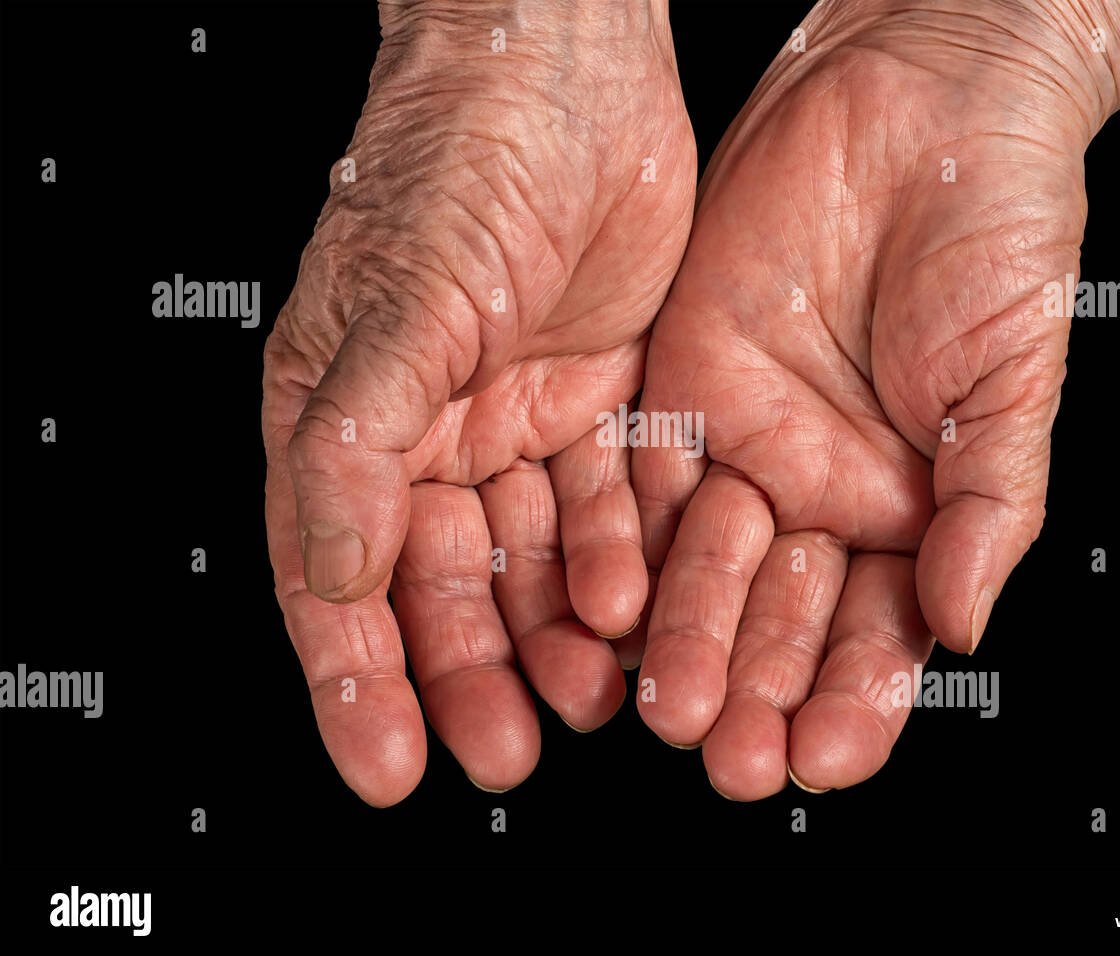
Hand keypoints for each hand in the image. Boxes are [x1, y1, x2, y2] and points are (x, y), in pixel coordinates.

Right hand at [262, 0, 694, 803]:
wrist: (570, 67)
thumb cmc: (457, 153)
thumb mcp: (397, 302)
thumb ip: (355, 444)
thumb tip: (327, 569)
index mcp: (350, 418)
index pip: (340, 577)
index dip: (361, 678)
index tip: (389, 762)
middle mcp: (434, 432)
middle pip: (446, 589)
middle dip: (472, 674)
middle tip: (506, 747)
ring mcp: (522, 420)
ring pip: (534, 563)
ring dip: (557, 635)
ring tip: (590, 694)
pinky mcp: (604, 402)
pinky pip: (611, 506)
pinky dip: (620, 560)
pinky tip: (633, 604)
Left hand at [631, 0, 1119, 797]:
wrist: (920, 104)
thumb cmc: (995, 231)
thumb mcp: (1015, 380)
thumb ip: (987, 506)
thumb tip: (965, 624)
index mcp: (908, 504)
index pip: (876, 630)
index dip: (854, 698)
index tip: (823, 757)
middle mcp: (819, 486)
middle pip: (778, 614)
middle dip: (756, 686)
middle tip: (728, 754)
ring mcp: (746, 441)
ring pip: (704, 565)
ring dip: (686, 638)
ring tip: (668, 705)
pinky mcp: (681, 386)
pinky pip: (648, 476)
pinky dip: (631, 541)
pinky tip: (616, 605)